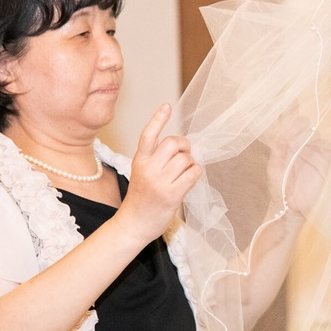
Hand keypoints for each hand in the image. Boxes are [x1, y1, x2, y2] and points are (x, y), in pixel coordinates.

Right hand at [116, 104, 201, 242]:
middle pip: (173, 143)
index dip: (158, 119)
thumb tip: (180, 144)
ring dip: (191, 162)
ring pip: (186, 159)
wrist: (134, 223)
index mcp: (139, 161)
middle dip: (184, 145)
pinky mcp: (172, 195)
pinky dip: (196, 173)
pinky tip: (189, 179)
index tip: (166, 106)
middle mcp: (148, 169)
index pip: (148, 135)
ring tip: (185, 171)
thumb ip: (155, 157)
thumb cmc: (141, 197)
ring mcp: (160, 182)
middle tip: (185, 153)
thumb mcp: (141, 172)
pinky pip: (193, 173)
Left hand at [267, 117, 327, 218]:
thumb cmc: (279, 188)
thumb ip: (278, 147)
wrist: (289, 208)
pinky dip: (326, 146)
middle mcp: (303, 149)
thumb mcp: (274, 166)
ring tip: (306, 144)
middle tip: (299, 136)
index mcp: (290, 147)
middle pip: (309, 130)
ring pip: (319, 138)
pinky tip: (318, 149)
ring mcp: (315, 157)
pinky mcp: (325, 166)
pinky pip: (330, 150)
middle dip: (304, 130)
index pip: (297, 128)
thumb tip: (285, 131)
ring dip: (314, 137)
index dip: (297, 123)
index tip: (296, 125)